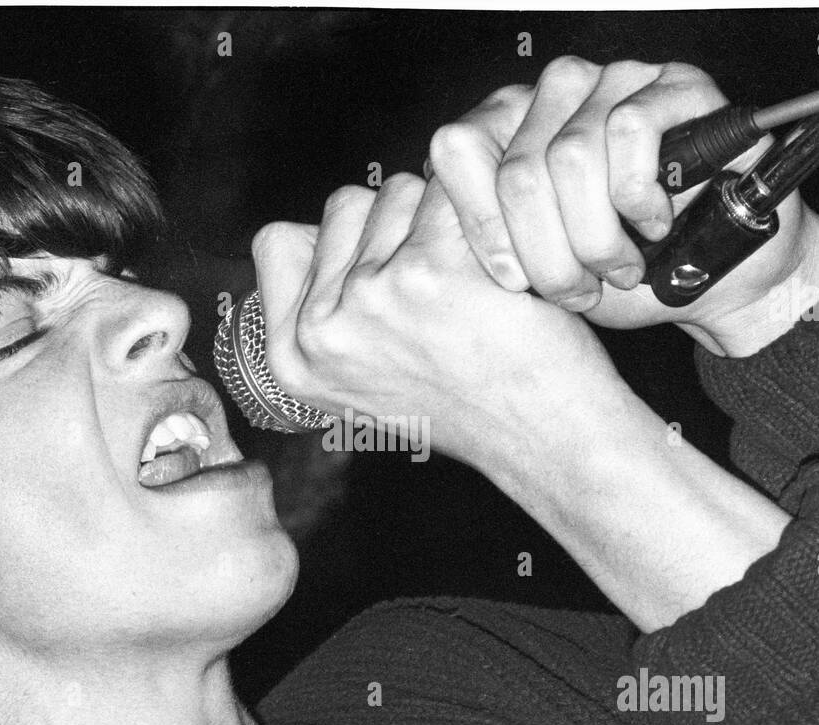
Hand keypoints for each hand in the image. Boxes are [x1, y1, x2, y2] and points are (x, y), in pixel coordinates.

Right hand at [249, 175, 633, 463]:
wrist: (542, 439)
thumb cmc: (468, 405)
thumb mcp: (362, 382)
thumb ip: (327, 310)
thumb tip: (319, 224)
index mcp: (291, 359)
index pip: (276, 240)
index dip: (334, 241)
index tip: (381, 273)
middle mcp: (319, 331)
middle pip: (345, 206)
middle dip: (396, 227)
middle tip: (441, 292)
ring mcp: (370, 298)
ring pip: (399, 190)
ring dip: (440, 219)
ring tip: (471, 285)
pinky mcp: (430, 271)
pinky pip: (450, 192)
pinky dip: (485, 214)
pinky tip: (502, 268)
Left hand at [428, 57, 818, 355]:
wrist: (714, 281)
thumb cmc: (622, 276)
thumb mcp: (537, 275)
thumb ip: (489, 248)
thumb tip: (434, 249)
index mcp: (507, 131)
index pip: (455, 150)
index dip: (481, 226)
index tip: (512, 282)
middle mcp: (551, 96)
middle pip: (517, 170)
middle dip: (549, 253)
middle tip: (578, 291)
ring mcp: (611, 82)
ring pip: (570, 158)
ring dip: (598, 237)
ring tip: (620, 268)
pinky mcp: (673, 86)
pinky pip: (631, 133)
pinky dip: (640, 198)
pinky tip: (654, 223)